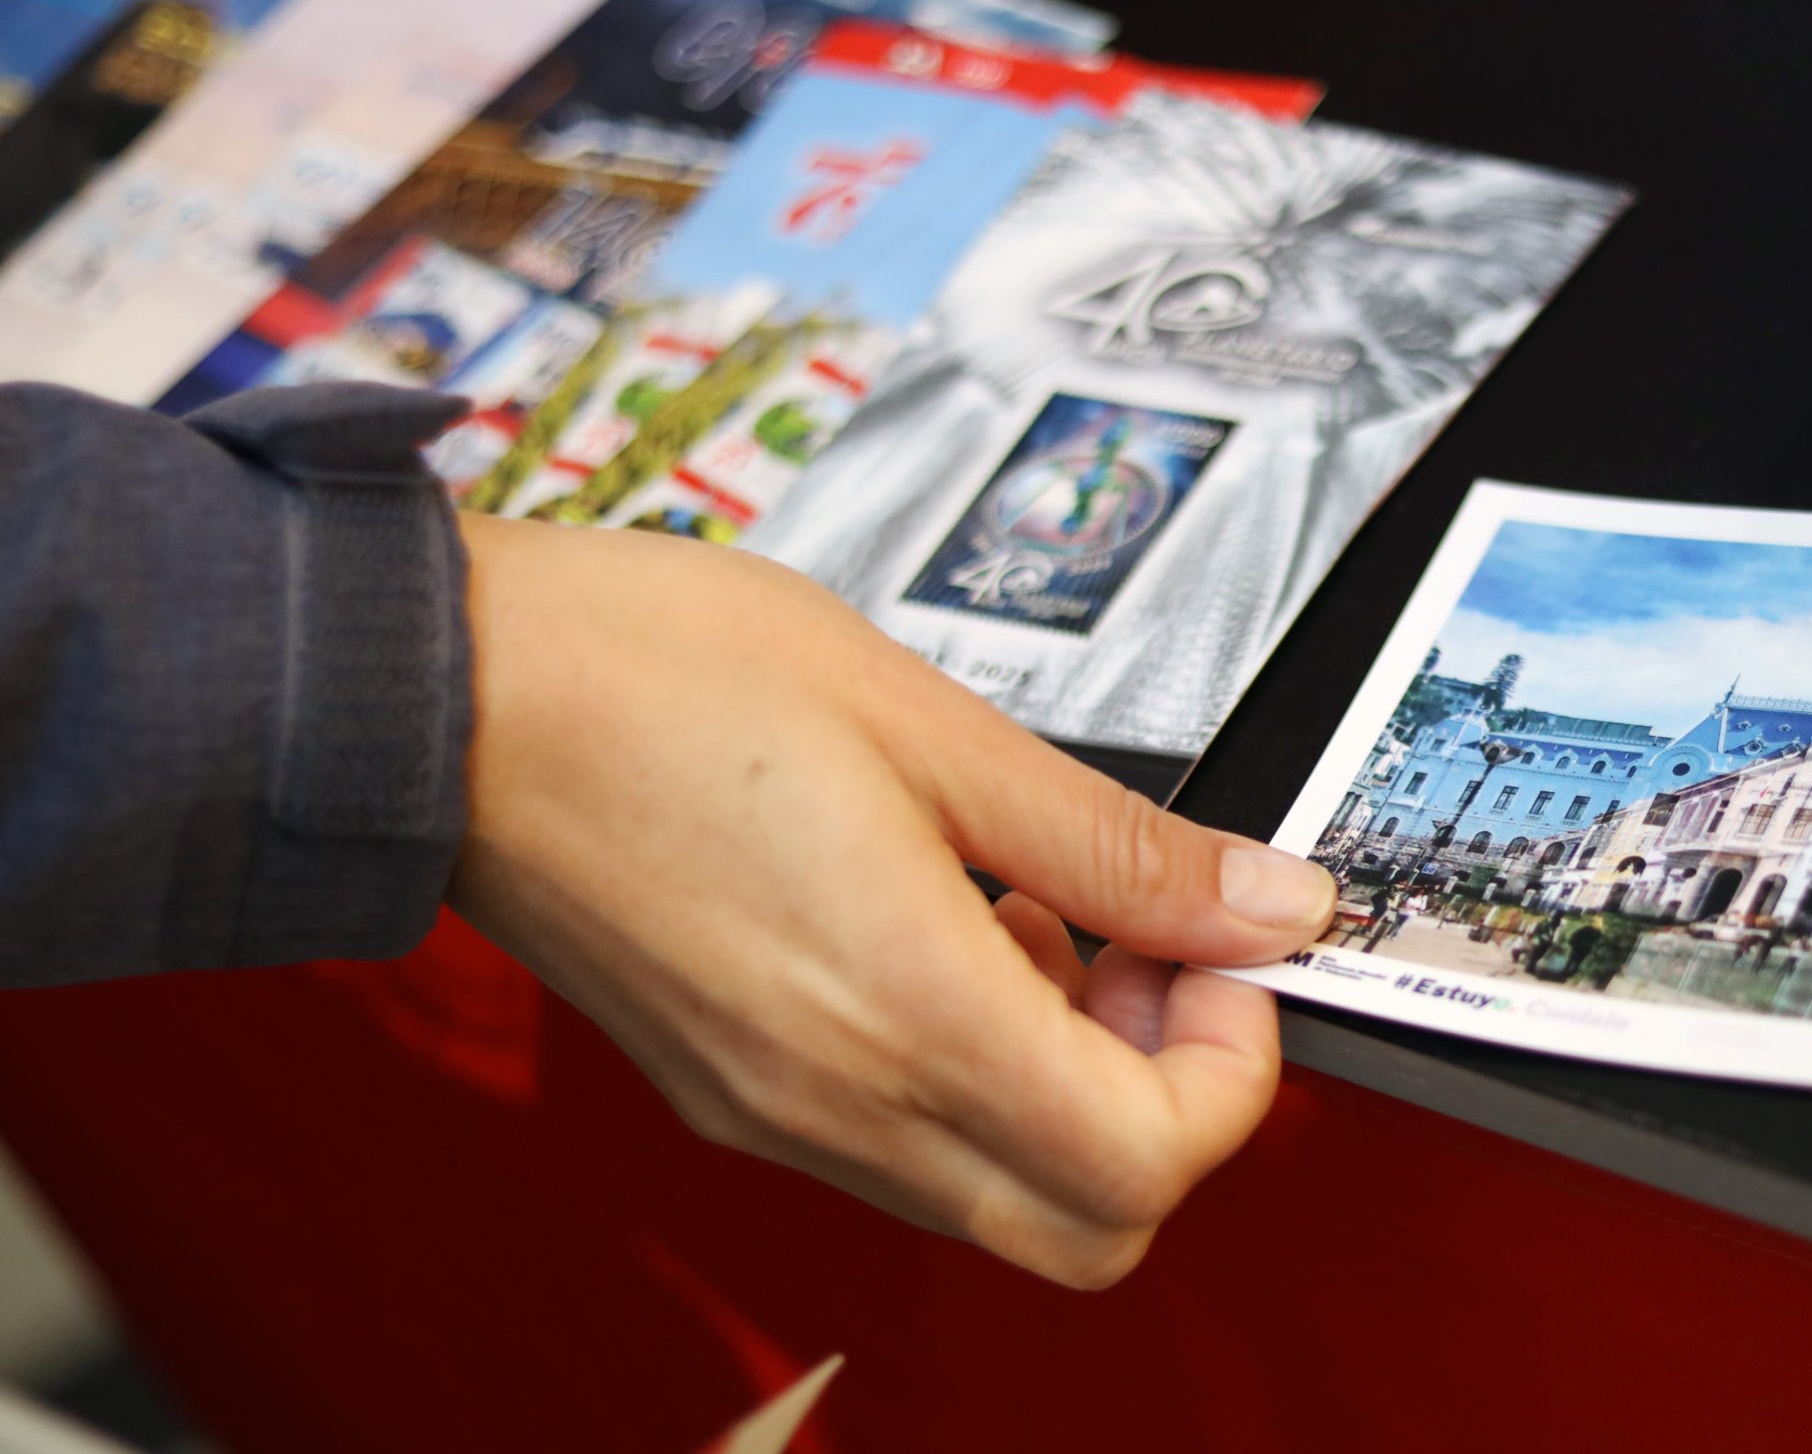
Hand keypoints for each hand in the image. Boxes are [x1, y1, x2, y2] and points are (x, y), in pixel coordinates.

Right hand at [446, 513, 1336, 1287]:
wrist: (445, 699)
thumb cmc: (658, 677)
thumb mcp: (931, 726)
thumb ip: (1119, 843)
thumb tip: (1269, 905)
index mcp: (906, 1012)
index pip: (1148, 1166)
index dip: (1231, 1068)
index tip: (1218, 948)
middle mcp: (841, 1105)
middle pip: (1090, 1230)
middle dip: (1170, 1107)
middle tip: (1152, 953)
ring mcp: (777, 1116)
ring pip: (1000, 1200)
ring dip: (1073, 1087)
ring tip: (1047, 914)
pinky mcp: (730, 1094)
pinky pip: (904, 1152)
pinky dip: (976, 1075)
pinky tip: (956, 929)